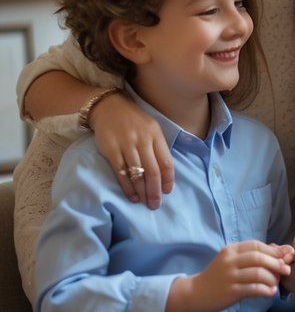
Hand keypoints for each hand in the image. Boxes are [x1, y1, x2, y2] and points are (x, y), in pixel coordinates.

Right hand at [91, 92, 174, 208]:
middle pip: (153, 170)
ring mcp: (126, 144)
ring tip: (144, 202)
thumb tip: (164, 172)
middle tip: (155, 204)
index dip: (168, 179)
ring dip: (142, 191)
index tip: (167, 192)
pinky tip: (131, 195)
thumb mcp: (151, 128)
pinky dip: (127, 186)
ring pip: (137, 173)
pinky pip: (121, 171)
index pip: (166, 161)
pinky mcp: (111, 149)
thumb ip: (158, 147)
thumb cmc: (134, 121)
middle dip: (155, 190)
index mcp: (156, 135)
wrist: (109, 107)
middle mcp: (143, 140)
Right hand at [167, 240, 291, 311]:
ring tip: (276, 284)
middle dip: (277, 263)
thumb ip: (255, 255)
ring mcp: (229, 276)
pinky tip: (270, 293)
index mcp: (231, 250)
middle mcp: (229, 260)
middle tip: (287, 270)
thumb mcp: (233, 261)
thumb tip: (283, 250)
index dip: (274, 250)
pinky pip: (252, 288)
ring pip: (258, 273)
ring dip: (272, 278)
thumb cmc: (219, 276)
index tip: (287, 256)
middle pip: (259, 257)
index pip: (256, 245)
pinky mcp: (230, 291)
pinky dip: (265, 290)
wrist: (195, 293)